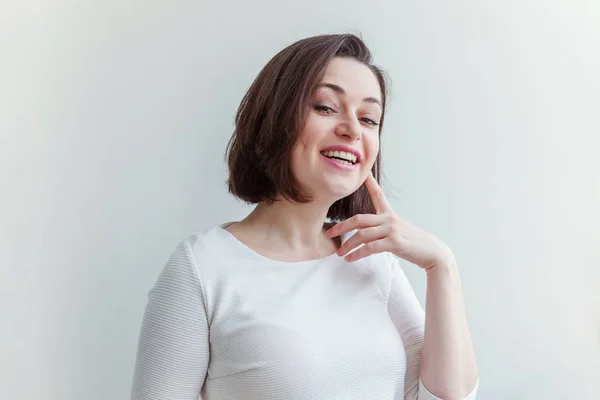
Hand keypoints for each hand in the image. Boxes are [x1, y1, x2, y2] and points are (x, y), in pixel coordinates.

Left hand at [325, 172, 454, 269]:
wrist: (433, 253)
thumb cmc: (414, 243)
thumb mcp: (399, 231)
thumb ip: (384, 229)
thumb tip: (368, 233)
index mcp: (390, 214)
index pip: (378, 194)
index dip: (370, 182)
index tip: (362, 173)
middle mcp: (389, 219)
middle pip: (359, 219)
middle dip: (341, 226)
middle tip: (329, 232)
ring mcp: (391, 230)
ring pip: (362, 234)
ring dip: (348, 245)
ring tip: (340, 253)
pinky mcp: (394, 242)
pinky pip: (370, 248)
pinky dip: (358, 254)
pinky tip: (351, 259)